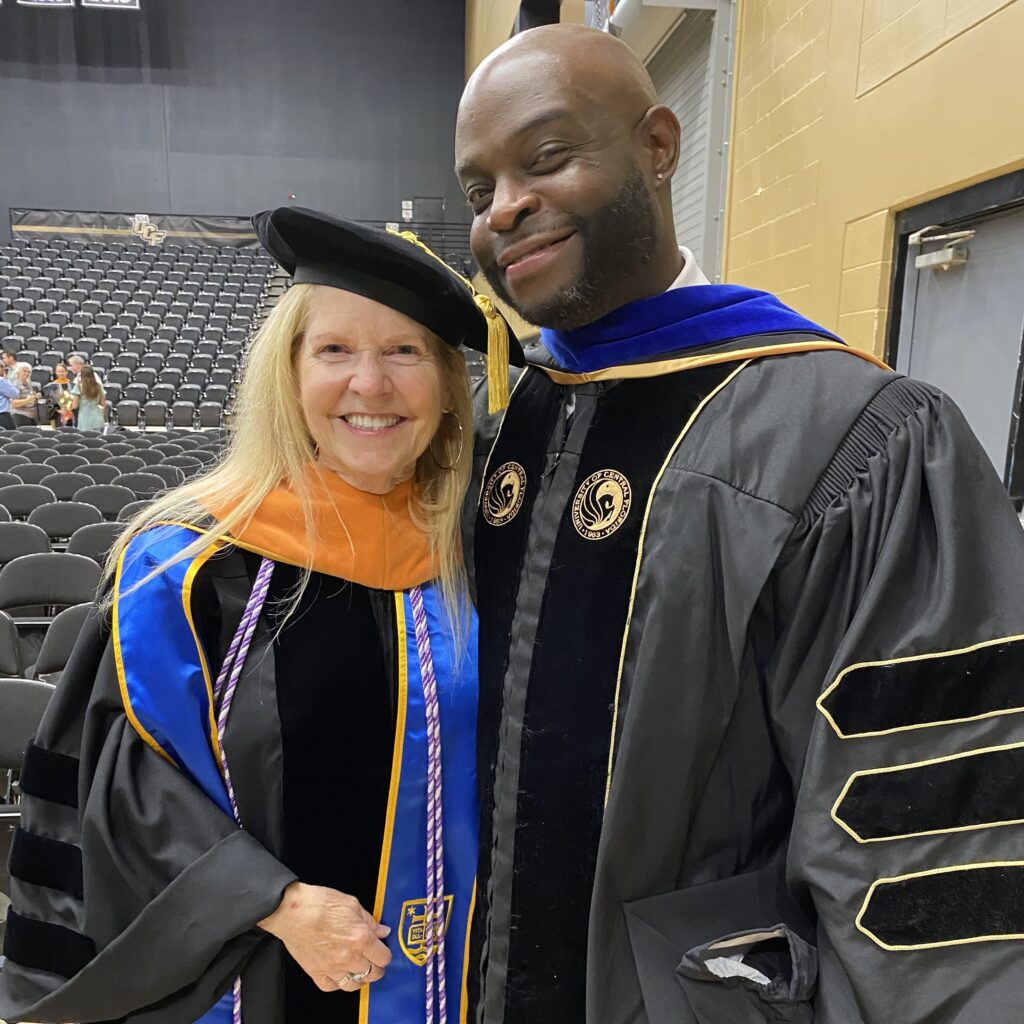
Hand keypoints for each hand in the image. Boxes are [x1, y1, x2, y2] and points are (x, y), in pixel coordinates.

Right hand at [258, 881, 391, 992]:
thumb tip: (381, 931)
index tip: (383, 950)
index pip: (383, 957)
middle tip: (373, 960)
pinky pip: (332, 986)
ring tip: (359, 969)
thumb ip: (370, 920)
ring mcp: (332, 967)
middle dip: (376, 967)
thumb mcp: (352, 904)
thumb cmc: (318, 903)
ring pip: (354, 984)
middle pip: (372, 973)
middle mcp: (348, 956)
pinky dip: (338, 982)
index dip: (385, 954)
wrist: (292, 910)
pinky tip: (339, 973)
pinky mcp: (316, 972)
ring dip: (359, 978)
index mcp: (360, 938)